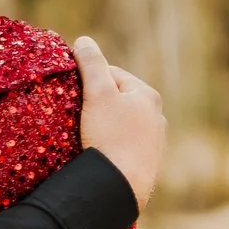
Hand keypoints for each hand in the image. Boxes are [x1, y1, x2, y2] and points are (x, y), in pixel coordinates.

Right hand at [73, 38, 166, 211]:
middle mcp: (157, 118)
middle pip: (117, 102)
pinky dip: (110, 147)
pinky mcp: (146, 166)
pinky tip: (98, 155)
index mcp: (148, 96)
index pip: (113, 76)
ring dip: (103, 127)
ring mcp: (153, 144)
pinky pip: (123, 148)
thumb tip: (83, 41)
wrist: (122, 187)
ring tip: (84, 136)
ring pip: (121, 126)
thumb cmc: (111, 137)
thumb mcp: (97, 94)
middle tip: (75, 115)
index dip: (89, 80)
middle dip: (96, 105)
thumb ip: (91, 64)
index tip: (72, 92)